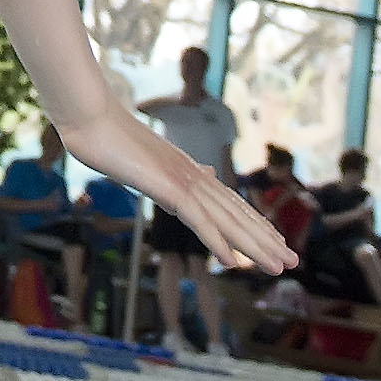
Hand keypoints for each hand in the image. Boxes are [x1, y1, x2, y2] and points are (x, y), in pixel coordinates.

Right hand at [68, 109, 293, 272]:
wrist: (89, 114)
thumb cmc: (107, 134)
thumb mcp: (145, 159)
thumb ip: (171, 172)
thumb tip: (200, 175)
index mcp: (187, 170)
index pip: (228, 202)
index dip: (253, 223)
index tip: (274, 241)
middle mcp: (192, 174)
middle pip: (235, 212)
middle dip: (265, 239)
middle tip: (292, 261)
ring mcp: (181, 179)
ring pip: (226, 219)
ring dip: (254, 245)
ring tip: (278, 266)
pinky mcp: (167, 186)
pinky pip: (197, 219)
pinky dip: (216, 241)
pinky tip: (231, 262)